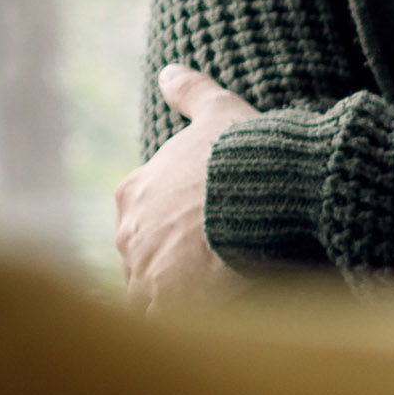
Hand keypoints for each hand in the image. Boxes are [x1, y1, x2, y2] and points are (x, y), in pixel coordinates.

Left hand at [117, 64, 253, 306]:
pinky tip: (214, 319)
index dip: (176, 225)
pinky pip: (168, 322)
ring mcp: (143, 271)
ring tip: (218, 300)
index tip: (207, 229)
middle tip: (218, 266)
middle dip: (173, 264)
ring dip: (177, 297)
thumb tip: (169, 71)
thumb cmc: (244, 152)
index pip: (145, 217)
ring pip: (153, 292)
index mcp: (134, 191)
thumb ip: (192, 93)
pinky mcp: (165, 303)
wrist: (265, 193)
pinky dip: (186, 323)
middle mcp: (128, 232)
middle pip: (146, 257)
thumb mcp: (220, 110)